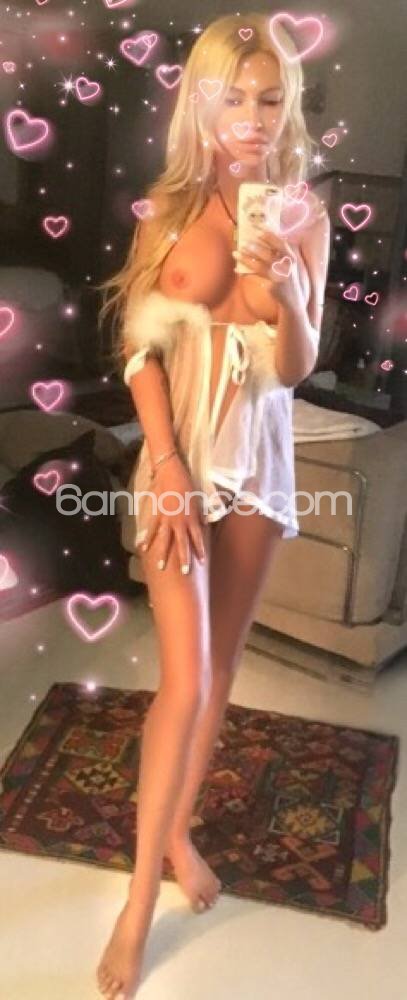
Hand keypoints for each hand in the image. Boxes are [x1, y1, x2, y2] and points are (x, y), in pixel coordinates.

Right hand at [136, 453, 206, 573]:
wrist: (170, 473)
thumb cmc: (186, 484)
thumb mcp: (196, 500)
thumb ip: (199, 514)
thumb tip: (204, 524)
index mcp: (191, 517)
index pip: (197, 537)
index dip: (199, 549)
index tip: (201, 562)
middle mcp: (179, 521)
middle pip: (182, 543)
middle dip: (183, 558)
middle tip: (185, 572)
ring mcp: (166, 519)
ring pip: (165, 540)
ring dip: (163, 554)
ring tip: (160, 567)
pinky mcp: (156, 514)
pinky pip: (151, 529)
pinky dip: (147, 539)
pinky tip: (143, 549)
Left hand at [234, 228, 303, 310]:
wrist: (292, 299)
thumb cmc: (286, 277)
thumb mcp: (287, 263)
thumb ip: (278, 252)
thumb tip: (260, 239)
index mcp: (291, 257)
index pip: (280, 244)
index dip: (269, 235)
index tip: (258, 229)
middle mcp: (287, 266)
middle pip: (269, 254)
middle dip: (255, 248)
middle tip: (243, 242)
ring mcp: (280, 276)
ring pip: (260, 266)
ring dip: (246, 259)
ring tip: (235, 253)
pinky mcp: (273, 285)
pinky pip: (256, 276)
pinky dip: (246, 272)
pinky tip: (237, 269)